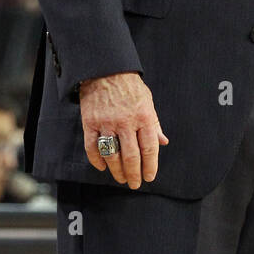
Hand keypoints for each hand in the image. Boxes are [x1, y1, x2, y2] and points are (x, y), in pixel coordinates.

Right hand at [80, 72, 168, 188]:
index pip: (149, 148)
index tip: (149, 177)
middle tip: (134, 183)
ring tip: (120, 178)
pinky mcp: (90, 123)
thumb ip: (154, 123)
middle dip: (134, 174)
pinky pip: (92, 147)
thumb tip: (163, 142)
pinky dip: (96, 160)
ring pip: (112, 155)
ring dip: (117, 171)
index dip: (150, 166)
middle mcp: (126, 122)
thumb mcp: (148, 101)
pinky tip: (102, 167)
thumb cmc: (129, 86)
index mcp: (143, 116)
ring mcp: (106, 123)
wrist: (105, 69)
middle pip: (131, 156)